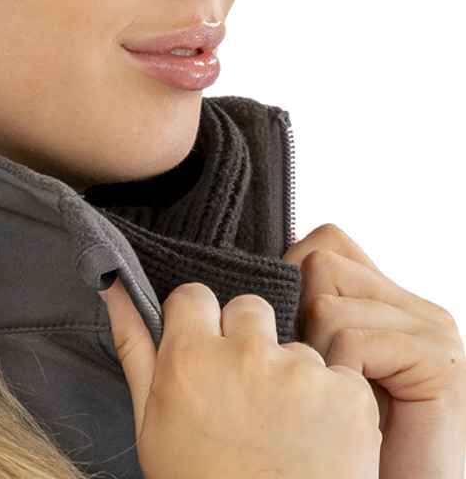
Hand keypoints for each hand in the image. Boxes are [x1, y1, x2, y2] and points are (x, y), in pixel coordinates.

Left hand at [283, 223, 465, 478]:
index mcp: (386, 300)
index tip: (286, 328)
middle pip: (320, 261)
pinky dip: (340, 377)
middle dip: (300, 317)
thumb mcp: (317, 363)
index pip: (325, 241)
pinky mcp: (439, 361)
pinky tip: (356, 408)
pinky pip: (354, 341)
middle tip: (317, 371)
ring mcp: (431, 330)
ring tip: (335, 397)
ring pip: (327, 304)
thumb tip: (243, 274)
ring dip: (316, 356)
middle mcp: (413, 307)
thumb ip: (301, 315)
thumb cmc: (343, 440)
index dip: (291, 274)